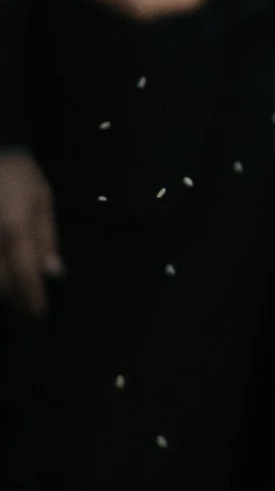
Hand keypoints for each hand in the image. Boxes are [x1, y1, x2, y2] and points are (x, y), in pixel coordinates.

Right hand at [0, 149, 60, 315]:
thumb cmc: (18, 174)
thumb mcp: (43, 200)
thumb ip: (47, 237)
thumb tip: (53, 272)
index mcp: (15, 231)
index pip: (25, 277)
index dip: (31, 301)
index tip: (38, 316)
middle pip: (0, 284)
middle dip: (13, 304)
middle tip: (25, 316)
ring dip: (1, 293)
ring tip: (12, 305)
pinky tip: (2, 277)